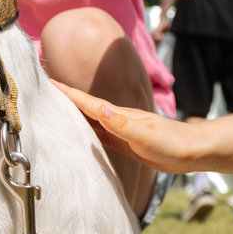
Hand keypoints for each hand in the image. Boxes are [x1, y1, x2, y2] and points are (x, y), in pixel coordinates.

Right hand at [50, 78, 199, 174]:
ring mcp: (119, 130)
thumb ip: (122, 124)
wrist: (192, 151)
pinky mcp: (122, 142)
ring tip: (51, 109)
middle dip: (62, 98)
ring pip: (88, 120)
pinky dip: (83, 130)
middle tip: (40, 91)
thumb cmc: (172, 143)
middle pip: (83, 107)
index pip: (86, 102)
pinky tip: (76, 132)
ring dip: (70, 114)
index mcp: (118, 115)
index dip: (66, 92)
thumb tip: (99, 109)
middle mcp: (115, 119)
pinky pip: (97, 134)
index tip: (46, 81)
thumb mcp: (146, 135)